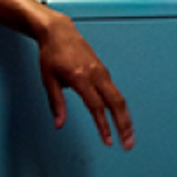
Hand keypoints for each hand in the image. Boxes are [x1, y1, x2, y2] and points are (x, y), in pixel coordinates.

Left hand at [35, 15, 134, 149]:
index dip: (103, 125)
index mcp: (80, 77)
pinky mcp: (103, 71)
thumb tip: (59, 124)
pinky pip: (115, 91)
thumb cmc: (51, 54)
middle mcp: (96, 74)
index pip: (96, 106)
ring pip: (119, 97)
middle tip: (128, 144)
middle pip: (116, 103)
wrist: (59, 31)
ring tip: (128, 136)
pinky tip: (120, 118)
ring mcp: (102, 71)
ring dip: (125, 118)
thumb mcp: (48, 79)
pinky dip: (120, 107)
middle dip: (124, 125)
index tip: (108, 141)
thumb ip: (56, 103)